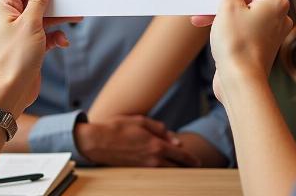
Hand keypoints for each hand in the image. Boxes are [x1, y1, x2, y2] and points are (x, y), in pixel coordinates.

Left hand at [0, 0, 79, 113]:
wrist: (12, 91)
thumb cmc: (16, 57)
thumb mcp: (31, 23)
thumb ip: (38, 0)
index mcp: (4, 8)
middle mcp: (10, 17)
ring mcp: (21, 31)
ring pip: (44, 16)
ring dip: (60, 17)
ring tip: (77, 15)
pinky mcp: (30, 44)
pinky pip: (47, 32)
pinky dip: (56, 35)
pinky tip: (64, 41)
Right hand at [74, 115, 200, 166]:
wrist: (97, 141)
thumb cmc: (118, 127)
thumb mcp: (141, 121)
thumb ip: (160, 129)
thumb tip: (175, 141)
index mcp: (156, 145)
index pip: (180, 156)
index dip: (191, 159)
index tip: (198, 162)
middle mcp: (152, 159)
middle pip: (176, 168)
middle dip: (186, 168)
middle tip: (194, 168)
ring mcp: (144, 167)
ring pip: (166, 173)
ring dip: (175, 171)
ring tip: (181, 170)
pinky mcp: (136, 171)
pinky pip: (155, 173)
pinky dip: (163, 171)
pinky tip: (164, 168)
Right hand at [196, 0, 291, 104]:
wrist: (241, 83)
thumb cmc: (237, 44)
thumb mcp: (228, 7)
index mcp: (275, 2)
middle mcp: (277, 14)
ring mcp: (269, 29)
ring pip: (243, 8)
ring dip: (221, 7)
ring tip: (200, 10)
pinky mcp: (259, 42)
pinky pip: (242, 23)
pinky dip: (225, 20)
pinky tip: (204, 23)